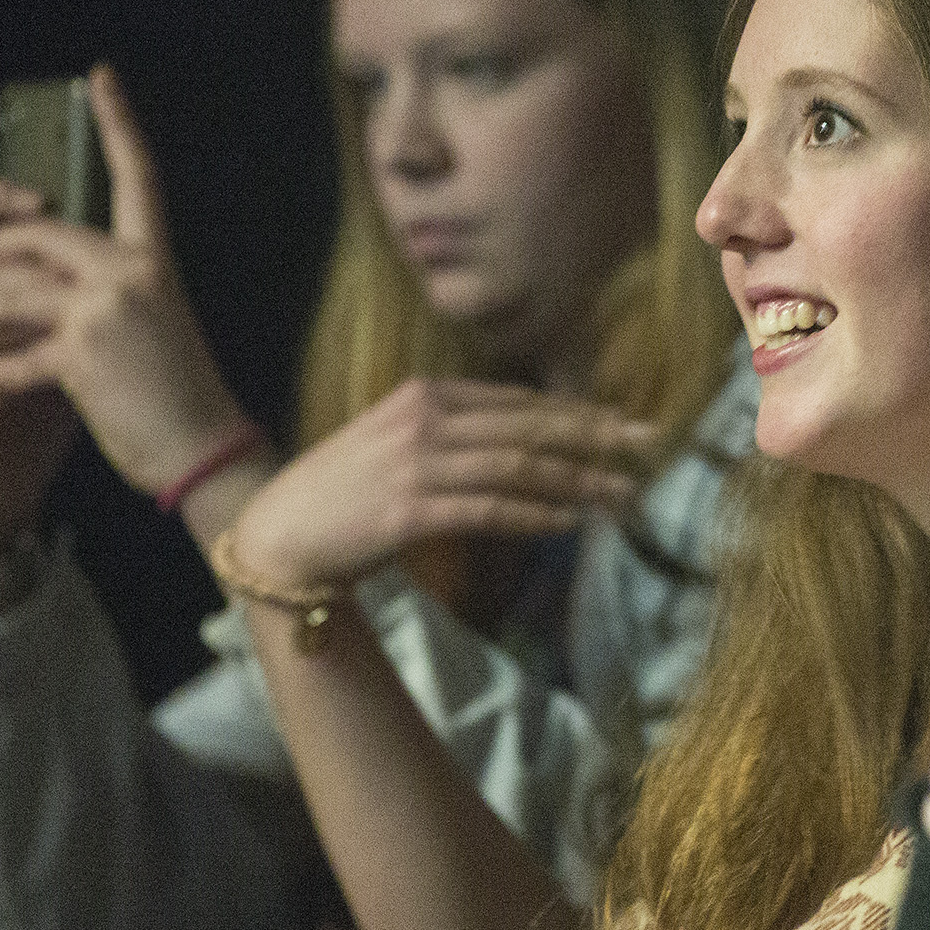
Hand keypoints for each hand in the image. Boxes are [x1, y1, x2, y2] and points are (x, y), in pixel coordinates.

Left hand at [0, 65, 253, 501]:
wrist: (207, 452)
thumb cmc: (183, 397)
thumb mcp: (157, 323)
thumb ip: (113, 289)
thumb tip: (48, 277)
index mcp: (155, 262)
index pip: (139, 177)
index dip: (120, 122)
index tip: (101, 76)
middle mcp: (131, 274)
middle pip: (33, 234)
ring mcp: (104, 312)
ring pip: (5, 290)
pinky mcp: (78, 354)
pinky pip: (7, 353)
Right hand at [226, 377, 655, 593]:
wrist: (279, 533)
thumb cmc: (345, 492)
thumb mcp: (399, 441)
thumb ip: (457, 434)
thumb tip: (528, 446)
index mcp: (428, 396)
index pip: (521, 403)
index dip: (579, 414)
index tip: (627, 425)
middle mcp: (426, 420)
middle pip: (531, 428)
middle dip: (597, 437)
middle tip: (650, 445)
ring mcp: (417, 464)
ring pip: (519, 468)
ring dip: (578, 482)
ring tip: (624, 495)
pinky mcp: (409, 509)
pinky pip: (489, 511)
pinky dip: (535, 516)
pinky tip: (570, 524)